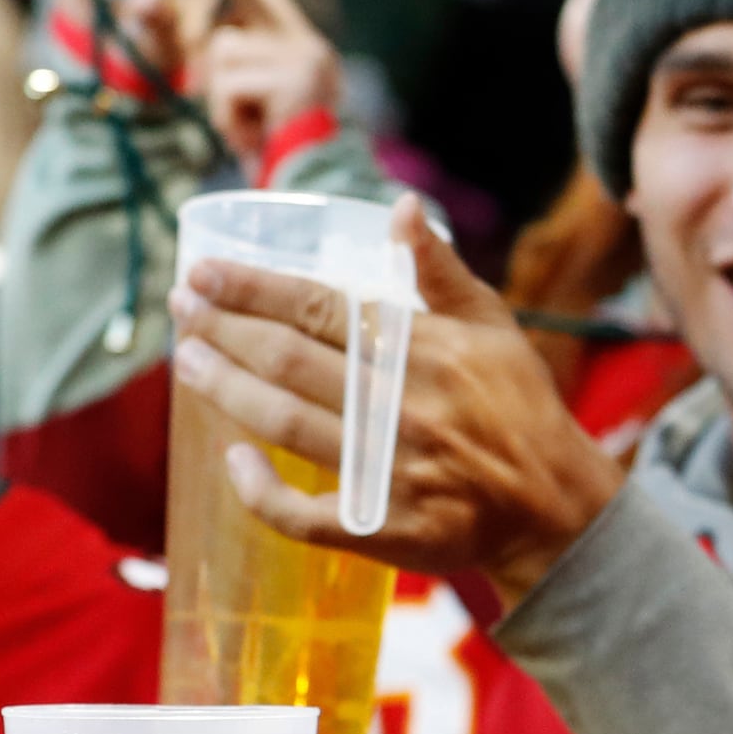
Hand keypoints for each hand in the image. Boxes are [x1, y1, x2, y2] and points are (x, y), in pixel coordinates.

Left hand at [172, 195, 627, 602]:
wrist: (552, 505)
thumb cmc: (519, 405)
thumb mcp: (492, 326)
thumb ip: (441, 269)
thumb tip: (401, 205)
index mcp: (425, 351)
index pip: (322, 309)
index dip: (256, 288)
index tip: (207, 269)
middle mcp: (400, 406)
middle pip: (290, 360)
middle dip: (225, 328)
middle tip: (181, 305)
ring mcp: (387, 469)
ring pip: (285, 424)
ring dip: (228, 389)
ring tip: (188, 361)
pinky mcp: (381, 528)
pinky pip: (302, 515)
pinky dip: (260, 491)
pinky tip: (232, 459)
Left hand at [189, 0, 340, 172]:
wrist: (314, 195)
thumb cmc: (281, 159)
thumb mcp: (259, 109)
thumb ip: (244, 72)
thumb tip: (217, 39)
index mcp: (306, 53)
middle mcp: (310, 50)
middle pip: (227, 41)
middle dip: (221, 84)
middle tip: (245, 121)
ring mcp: (305, 62)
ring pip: (225, 59)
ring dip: (224, 104)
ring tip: (252, 131)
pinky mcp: (295, 79)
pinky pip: (231, 86)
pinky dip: (230, 119)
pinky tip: (256, 138)